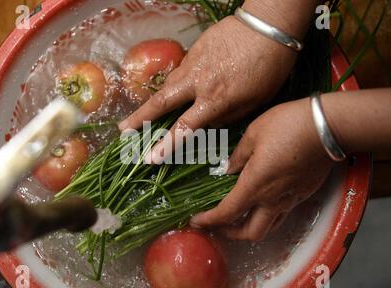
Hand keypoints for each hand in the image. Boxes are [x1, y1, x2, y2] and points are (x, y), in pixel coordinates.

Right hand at [119, 16, 297, 162]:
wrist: (267, 25)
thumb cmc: (268, 69)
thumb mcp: (253, 101)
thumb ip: (226, 116)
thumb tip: (207, 125)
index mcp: (214, 100)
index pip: (183, 128)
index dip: (165, 145)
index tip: (150, 158)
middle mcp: (197, 83)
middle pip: (161, 103)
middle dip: (139, 119)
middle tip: (122, 130)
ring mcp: (192, 64)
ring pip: (166, 86)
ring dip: (150, 103)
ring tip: (137, 116)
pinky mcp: (193, 50)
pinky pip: (178, 72)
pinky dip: (171, 86)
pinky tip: (171, 91)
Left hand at [190, 98, 334, 240]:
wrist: (329, 126)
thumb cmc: (288, 125)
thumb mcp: (253, 134)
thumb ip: (238, 156)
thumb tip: (228, 169)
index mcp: (255, 185)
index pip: (226, 214)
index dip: (209, 221)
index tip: (196, 221)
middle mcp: (272, 199)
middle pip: (250, 233)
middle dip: (229, 234)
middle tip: (216, 225)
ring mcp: (291, 199)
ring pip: (269, 228)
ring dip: (249, 229)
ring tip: (238, 219)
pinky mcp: (304, 193)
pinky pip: (282, 214)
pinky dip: (267, 215)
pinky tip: (262, 201)